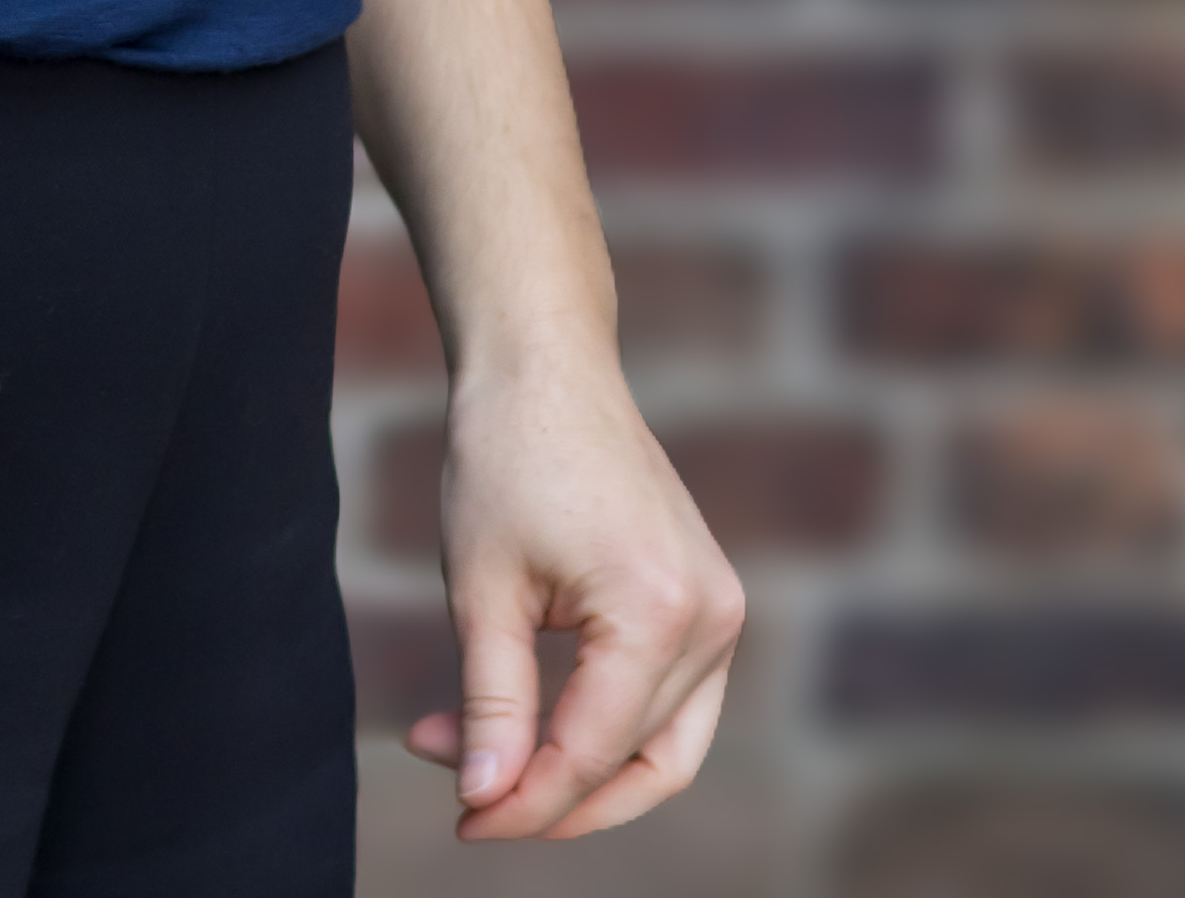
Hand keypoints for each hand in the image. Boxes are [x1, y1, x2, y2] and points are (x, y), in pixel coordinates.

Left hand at [404, 350, 744, 842]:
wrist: (546, 363)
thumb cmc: (505, 457)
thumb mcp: (483, 587)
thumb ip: (491, 704)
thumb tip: (485, 800)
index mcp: (658, 612)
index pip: (593, 752)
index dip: (525, 803)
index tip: (462, 820)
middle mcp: (712, 619)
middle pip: (636, 761)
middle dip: (547, 792)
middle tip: (468, 800)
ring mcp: (721, 610)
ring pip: (664, 747)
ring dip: (580, 771)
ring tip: (488, 765)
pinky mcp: (710, 601)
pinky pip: (670, 702)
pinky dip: (607, 727)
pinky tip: (531, 720)